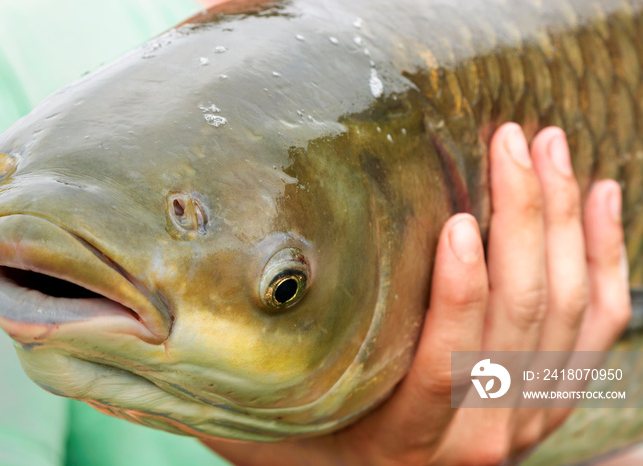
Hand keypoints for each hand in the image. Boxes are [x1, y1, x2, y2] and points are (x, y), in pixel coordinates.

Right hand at [201, 123, 630, 464]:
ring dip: (563, 224)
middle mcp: (479, 436)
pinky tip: (597, 198)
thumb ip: (222, 394)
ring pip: (569, 316)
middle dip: (523, 224)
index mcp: (408, 441)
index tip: (457, 220)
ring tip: (546, 151)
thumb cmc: (316, 455)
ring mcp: (527, 415)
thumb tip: (136, 340)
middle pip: (522, 327)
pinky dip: (605, 256)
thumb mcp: (266, 435)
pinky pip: (601, 325)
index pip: (446, 370)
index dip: (461, 298)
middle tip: (510, 145)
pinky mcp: (552, 392)